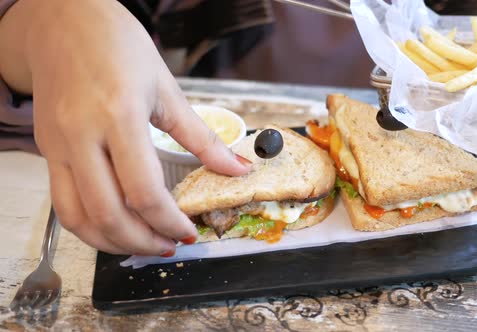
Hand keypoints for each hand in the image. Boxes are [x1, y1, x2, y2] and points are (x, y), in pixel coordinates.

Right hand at [5, 0, 250, 254]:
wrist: (62, 19)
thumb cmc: (116, 44)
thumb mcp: (166, 89)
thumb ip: (202, 137)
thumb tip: (237, 168)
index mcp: (119, 117)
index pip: (144, 191)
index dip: (169, 221)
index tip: (188, 232)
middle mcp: (82, 136)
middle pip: (108, 214)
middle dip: (144, 241)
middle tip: (169, 246)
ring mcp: (58, 145)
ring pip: (77, 217)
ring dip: (112, 242)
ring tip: (143, 243)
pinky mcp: (47, 149)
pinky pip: (62, 203)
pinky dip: (89, 226)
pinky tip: (114, 226)